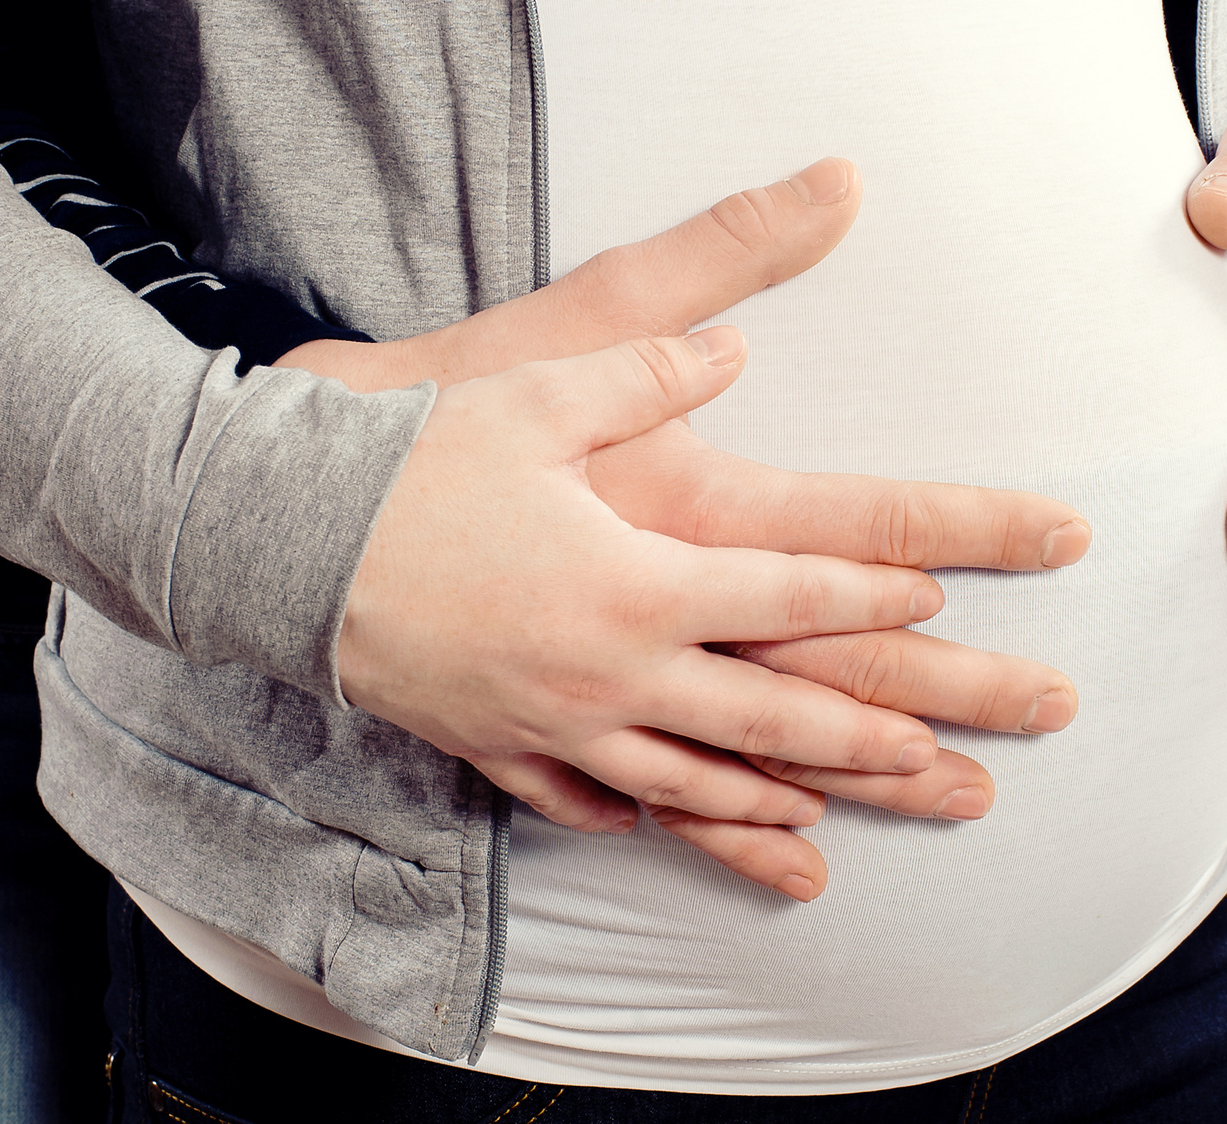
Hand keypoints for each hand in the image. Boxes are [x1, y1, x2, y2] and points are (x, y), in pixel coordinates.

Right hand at [328, 161, 1091, 898]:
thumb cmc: (413, 460)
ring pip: (696, 778)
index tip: (939, 589)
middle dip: (868, 735)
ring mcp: (562, 722)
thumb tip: (736, 349)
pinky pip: (590, 800)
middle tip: (945, 754)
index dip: (871, 586)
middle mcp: (616, 668)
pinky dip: (645, 818)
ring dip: (778, 798)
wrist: (280, 541)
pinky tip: (674, 831)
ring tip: (842, 815)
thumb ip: (651, 367)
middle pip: (772, 712)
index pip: (789, 587)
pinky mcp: (506, 746)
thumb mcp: (539, 388)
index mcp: (641, 576)